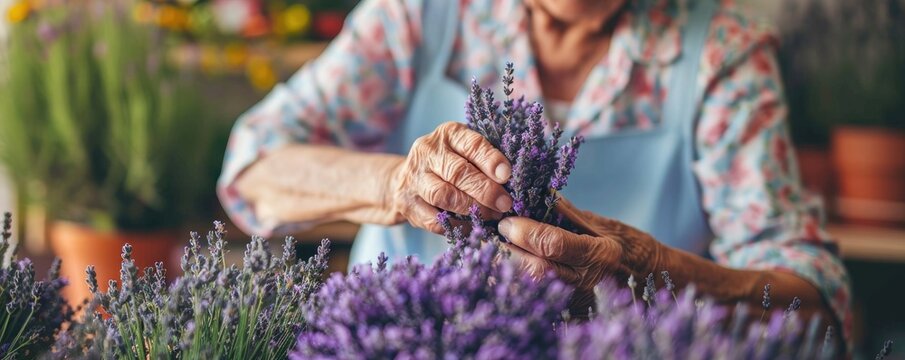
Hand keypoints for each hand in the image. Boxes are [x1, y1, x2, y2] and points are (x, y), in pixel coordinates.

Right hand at [387, 122, 512, 232]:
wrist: (406, 177)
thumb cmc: (449, 163)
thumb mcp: (464, 150)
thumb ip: (484, 160)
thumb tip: (510, 181)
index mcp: (447, 134)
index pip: (471, 144)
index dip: (490, 160)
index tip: (506, 175)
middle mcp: (427, 152)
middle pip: (458, 172)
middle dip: (485, 190)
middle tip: (505, 203)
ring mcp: (414, 178)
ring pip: (444, 195)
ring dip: (472, 208)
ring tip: (492, 215)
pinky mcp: (407, 203)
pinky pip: (434, 220)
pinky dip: (457, 226)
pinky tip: (473, 227)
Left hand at [497, 198, 663, 311]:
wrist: (653, 281)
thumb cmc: (629, 247)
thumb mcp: (604, 225)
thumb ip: (569, 214)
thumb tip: (538, 195)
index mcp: (599, 254)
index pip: (552, 244)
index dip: (525, 232)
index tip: (507, 222)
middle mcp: (588, 282)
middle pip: (536, 271)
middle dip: (509, 252)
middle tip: (494, 237)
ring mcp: (580, 304)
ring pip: (533, 291)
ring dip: (509, 271)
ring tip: (496, 253)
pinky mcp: (572, 317)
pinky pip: (539, 304)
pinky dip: (519, 288)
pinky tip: (509, 274)